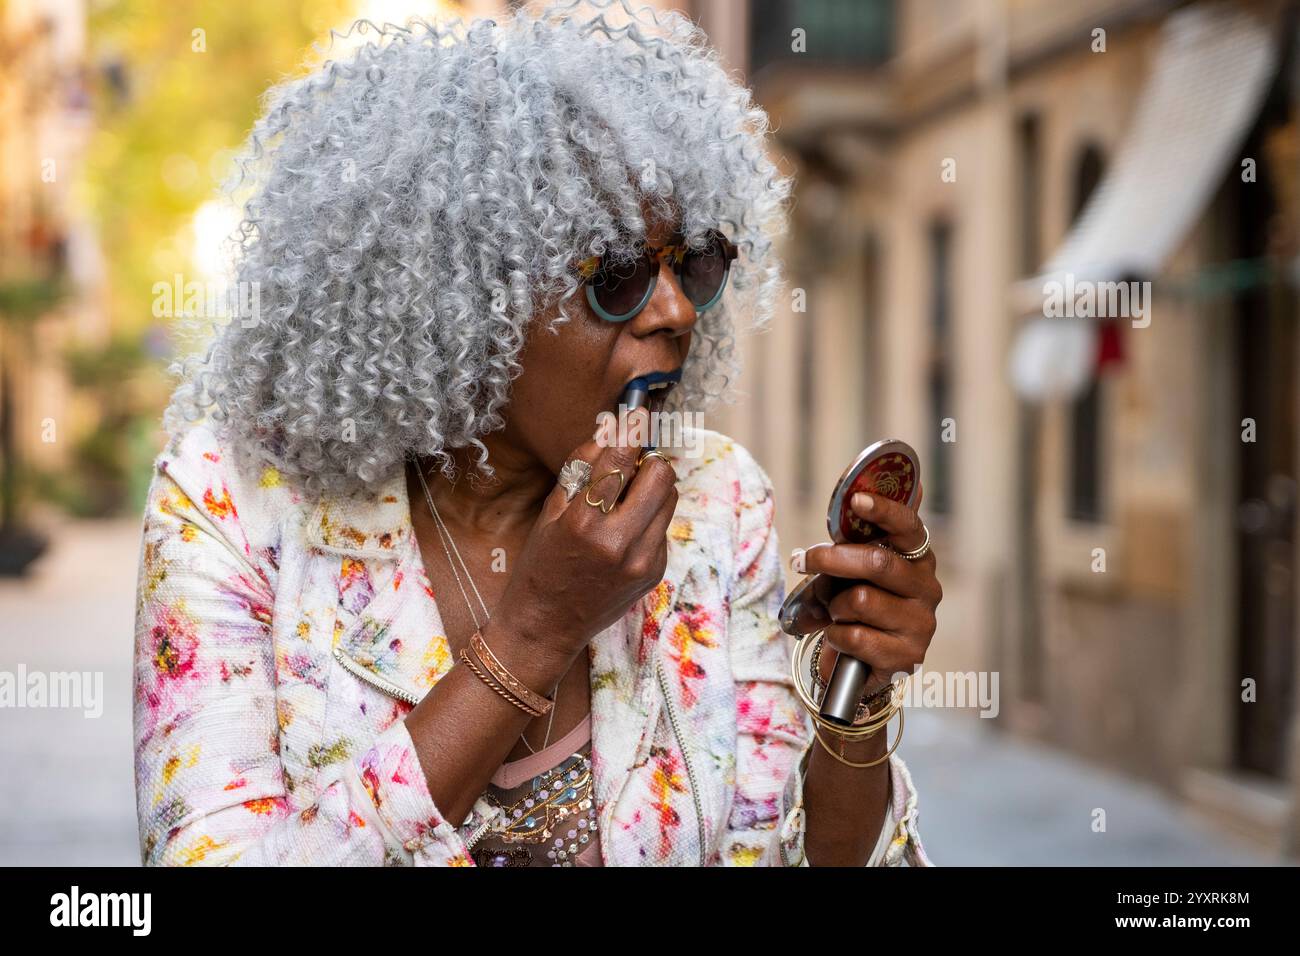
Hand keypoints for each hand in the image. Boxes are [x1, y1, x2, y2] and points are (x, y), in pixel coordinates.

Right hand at [491, 406, 677, 668]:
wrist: (546, 626)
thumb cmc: (540, 565)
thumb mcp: (549, 513)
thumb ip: (581, 470)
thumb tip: (609, 433)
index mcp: (584, 522)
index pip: (621, 459)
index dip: (630, 430)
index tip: (635, 413)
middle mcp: (619, 541)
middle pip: (662, 474)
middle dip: (648, 462)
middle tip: (628, 468)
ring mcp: (643, 560)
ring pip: (670, 497)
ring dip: (652, 489)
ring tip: (624, 501)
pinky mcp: (655, 571)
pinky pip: (663, 527)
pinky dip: (648, 519)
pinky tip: (623, 534)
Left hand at [794, 486, 940, 695]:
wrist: (861, 665)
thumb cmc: (856, 607)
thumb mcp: (854, 572)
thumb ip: (855, 542)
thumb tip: (852, 499)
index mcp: (918, 560)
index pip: (908, 527)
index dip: (884, 511)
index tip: (857, 499)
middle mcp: (927, 589)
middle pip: (877, 563)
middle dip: (832, 559)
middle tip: (803, 560)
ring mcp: (921, 624)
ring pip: (860, 600)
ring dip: (834, 606)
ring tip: (836, 613)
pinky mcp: (907, 657)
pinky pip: (854, 636)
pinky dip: (836, 636)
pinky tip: (842, 639)